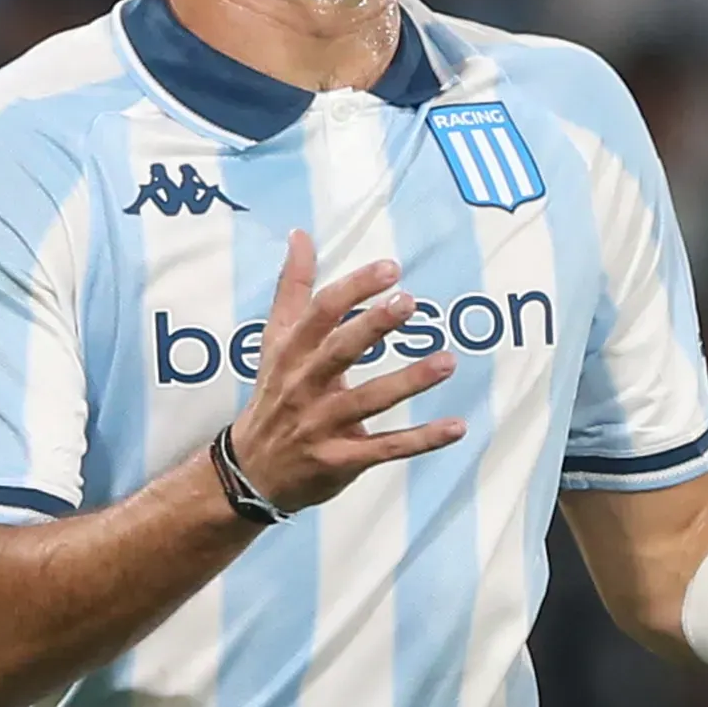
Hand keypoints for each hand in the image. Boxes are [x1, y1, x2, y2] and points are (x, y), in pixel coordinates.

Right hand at [224, 229, 465, 513]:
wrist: (250, 471)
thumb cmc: (274, 395)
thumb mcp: (275, 341)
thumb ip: (292, 288)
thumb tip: (300, 234)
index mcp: (291, 353)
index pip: (320, 313)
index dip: (354, 289)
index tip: (390, 268)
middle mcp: (304, 386)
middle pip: (339, 351)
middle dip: (373, 326)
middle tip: (410, 302)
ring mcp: (323, 425)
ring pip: (368, 400)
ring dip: (408, 381)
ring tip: (447, 362)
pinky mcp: (342, 459)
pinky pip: (386, 448)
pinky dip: (422, 439)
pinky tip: (457, 427)